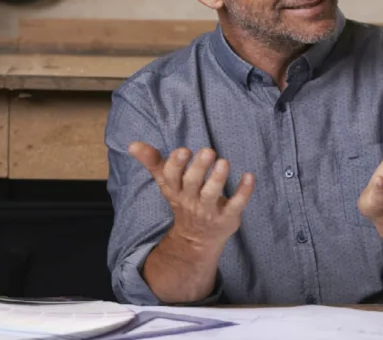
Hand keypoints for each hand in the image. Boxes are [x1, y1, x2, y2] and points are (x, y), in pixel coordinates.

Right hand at [129, 142, 254, 251]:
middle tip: (208, 151)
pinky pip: (236, 204)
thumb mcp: (167, 183)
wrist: (196, 239)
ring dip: (218, 178)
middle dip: (199, 167)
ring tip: (223, 162)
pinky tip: (249, 176)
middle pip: (193, 183)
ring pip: (212, 194)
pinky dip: (244, 191)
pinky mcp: (228, 217)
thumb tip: (132, 144)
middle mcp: (191, 200)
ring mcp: (209, 210)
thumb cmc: (183, 200)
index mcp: (176, 190)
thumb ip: (153, 162)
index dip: (176, 164)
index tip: (184, 151)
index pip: (172, 177)